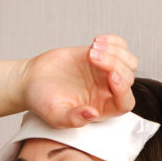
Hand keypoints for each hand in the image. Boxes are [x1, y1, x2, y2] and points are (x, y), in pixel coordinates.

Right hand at [20, 34, 138, 127]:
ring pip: (129, 62)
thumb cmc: (43, 101)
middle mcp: (107, 92)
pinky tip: (96, 41)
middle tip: (91, 56)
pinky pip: (120, 46)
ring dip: (116, 52)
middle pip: (128, 78)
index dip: (123, 90)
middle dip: (113, 64)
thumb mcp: (55, 115)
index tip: (111, 76)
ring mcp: (106, 73)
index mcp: (101, 109)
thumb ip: (73, 119)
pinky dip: (114, 41)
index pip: (125, 103)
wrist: (32, 80)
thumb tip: (92, 114)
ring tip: (93, 48)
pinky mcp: (101, 56)